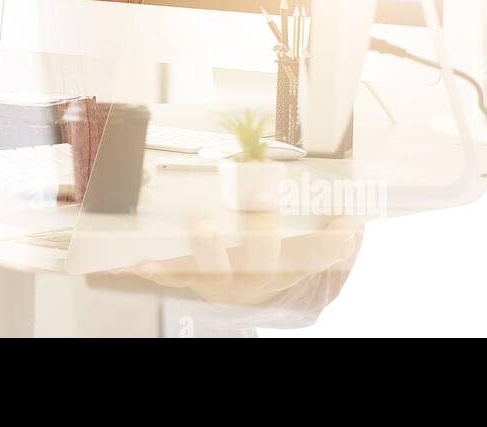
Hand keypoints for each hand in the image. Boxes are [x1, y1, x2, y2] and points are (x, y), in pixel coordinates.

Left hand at [129, 215, 361, 308]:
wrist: (247, 290)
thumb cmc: (279, 255)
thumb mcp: (310, 246)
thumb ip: (332, 233)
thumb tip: (349, 217)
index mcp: (290, 267)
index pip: (316, 257)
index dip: (330, 245)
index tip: (343, 228)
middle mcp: (256, 278)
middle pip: (263, 260)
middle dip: (264, 230)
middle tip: (265, 196)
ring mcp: (221, 280)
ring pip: (214, 269)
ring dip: (208, 248)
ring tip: (203, 226)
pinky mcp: (190, 278)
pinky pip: (170, 275)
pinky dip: (154, 270)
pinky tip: (136, 261)